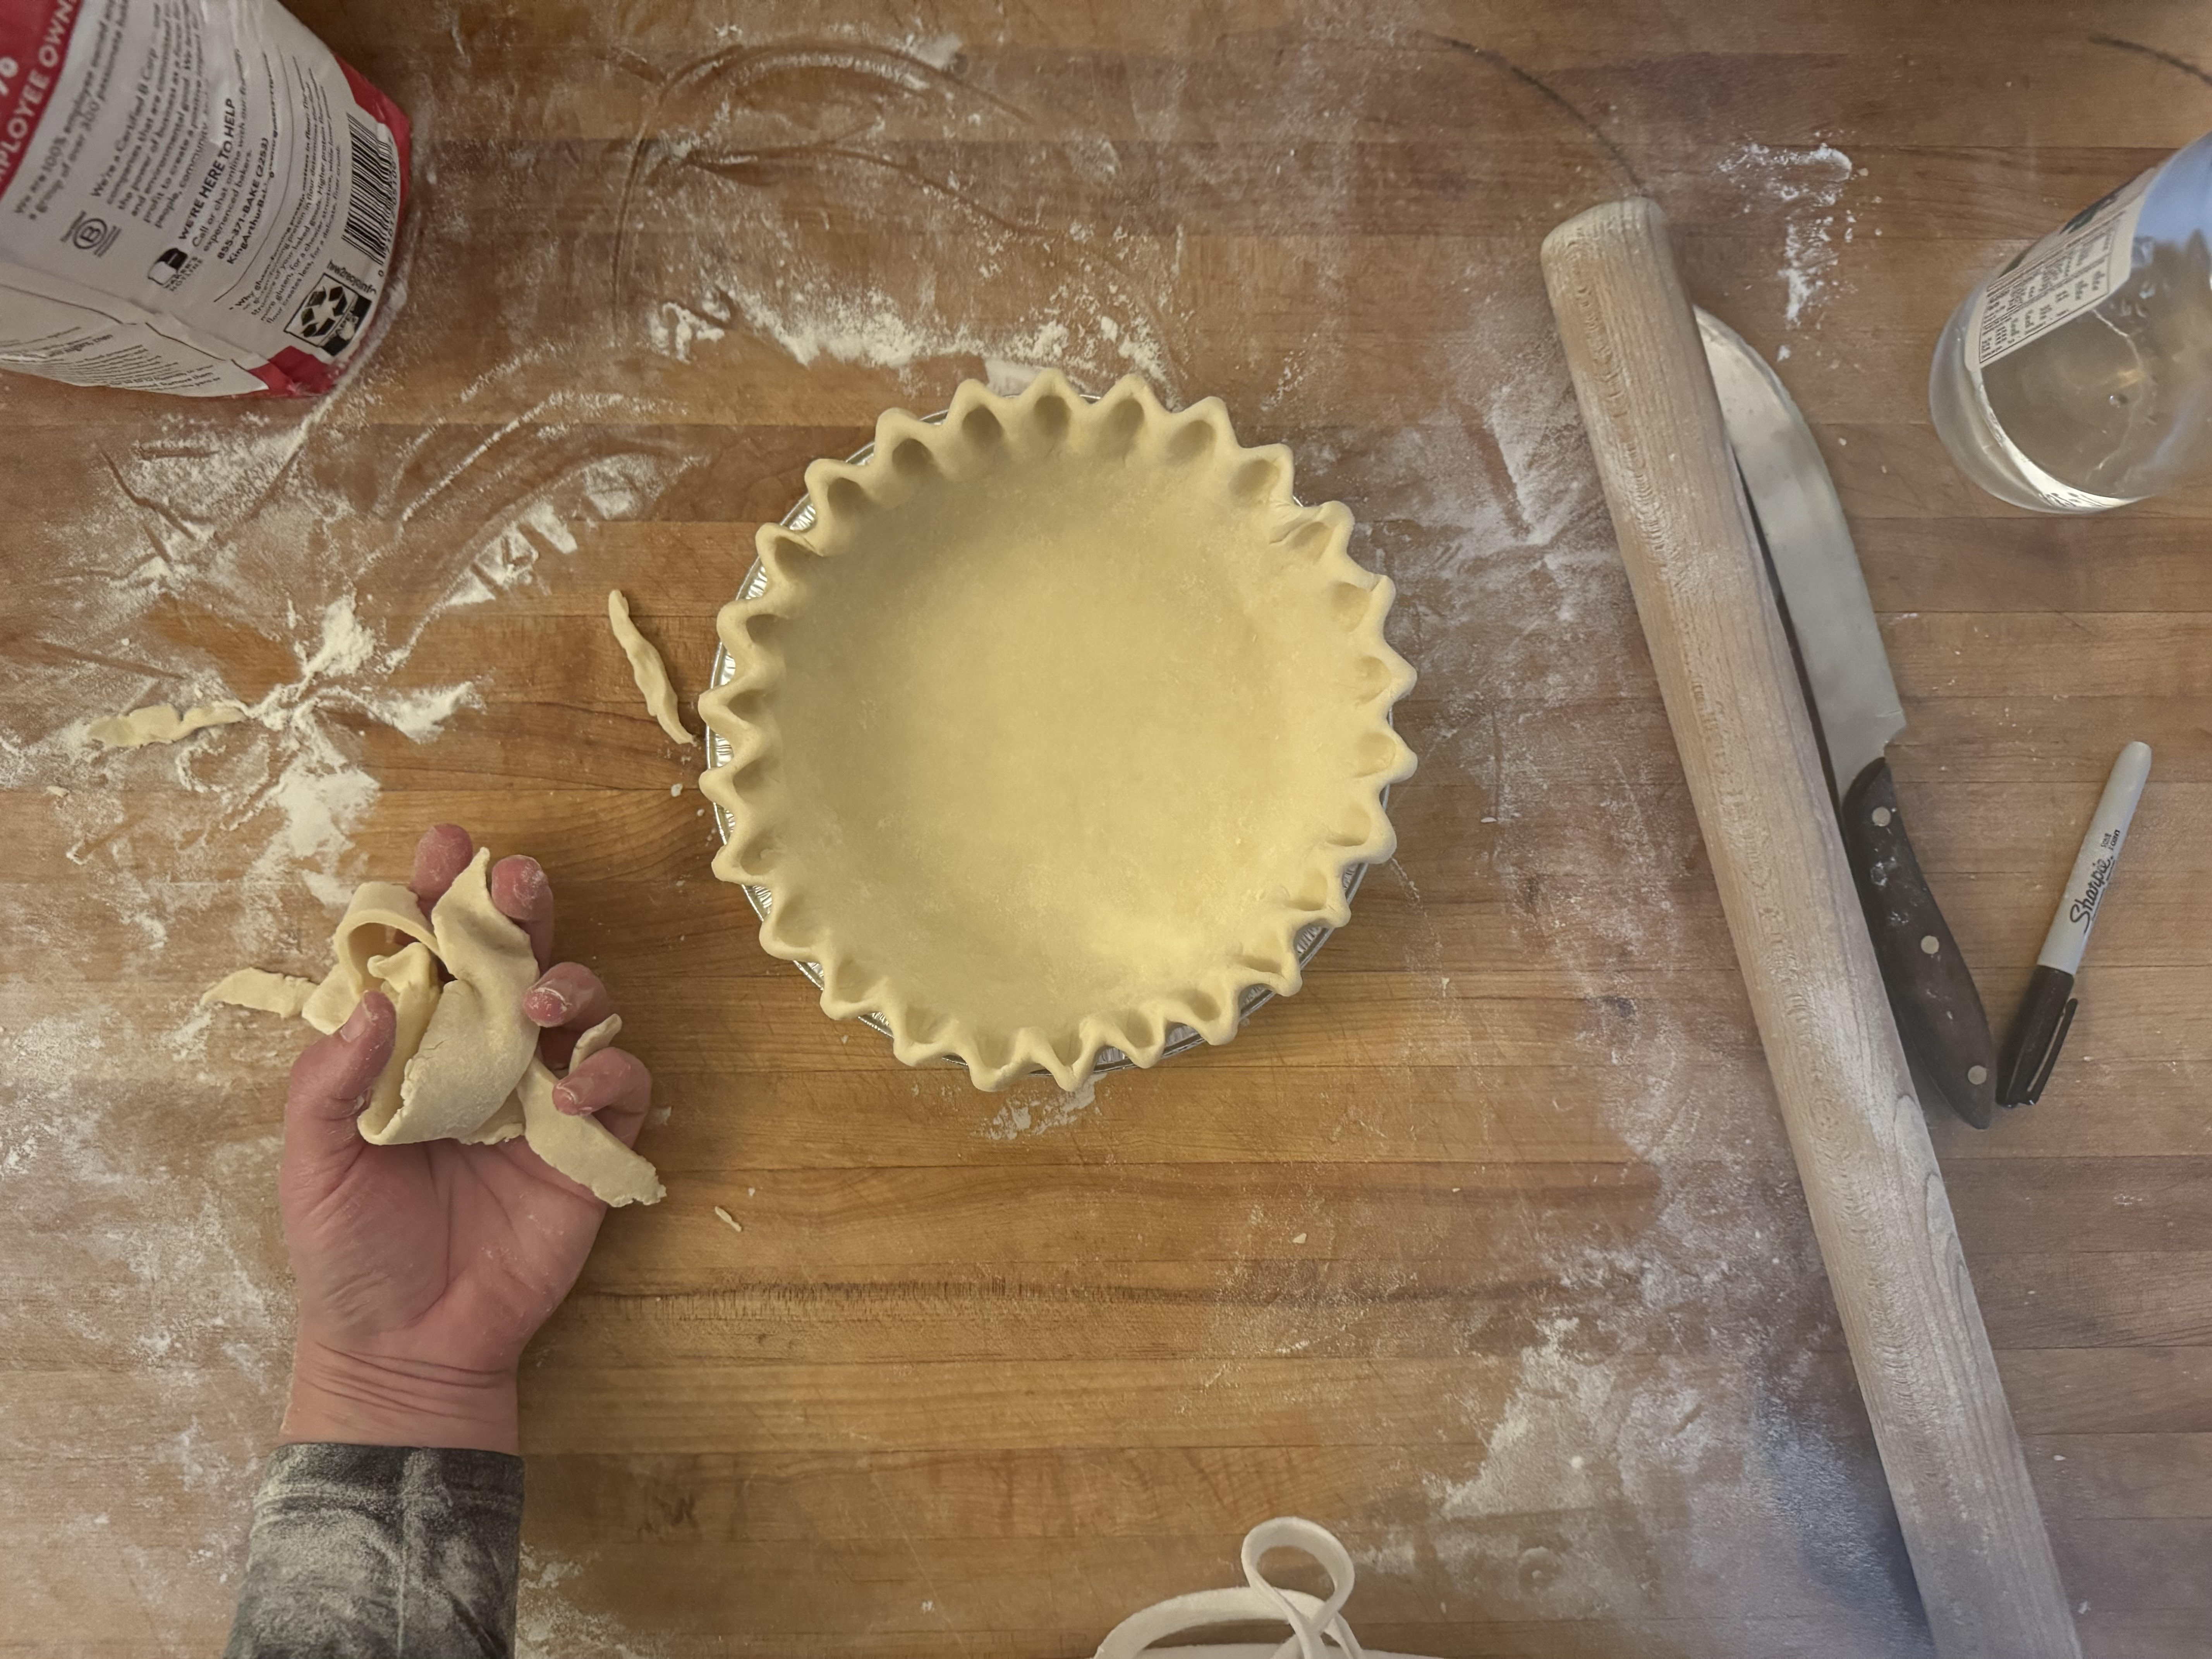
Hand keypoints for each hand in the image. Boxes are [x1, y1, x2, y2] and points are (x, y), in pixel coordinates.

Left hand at [277, 824, 653, 1452]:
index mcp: (413, 1047)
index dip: (438, 894)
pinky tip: (570, 1098)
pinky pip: (623, 1083)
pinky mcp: (589, 1146)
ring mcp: (539, 1095)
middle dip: (522, 906)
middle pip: (516, 954)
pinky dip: (610, 1073)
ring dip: (570, 983)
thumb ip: (331, 1080)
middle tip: (517, 882)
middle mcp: (482, 1055)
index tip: (446, 847)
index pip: (430, 953)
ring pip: (581, 1003)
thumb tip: (379, 999)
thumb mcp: (311, 1161)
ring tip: (540, 1006)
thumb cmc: (350, 1251)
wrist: (408, 1344)